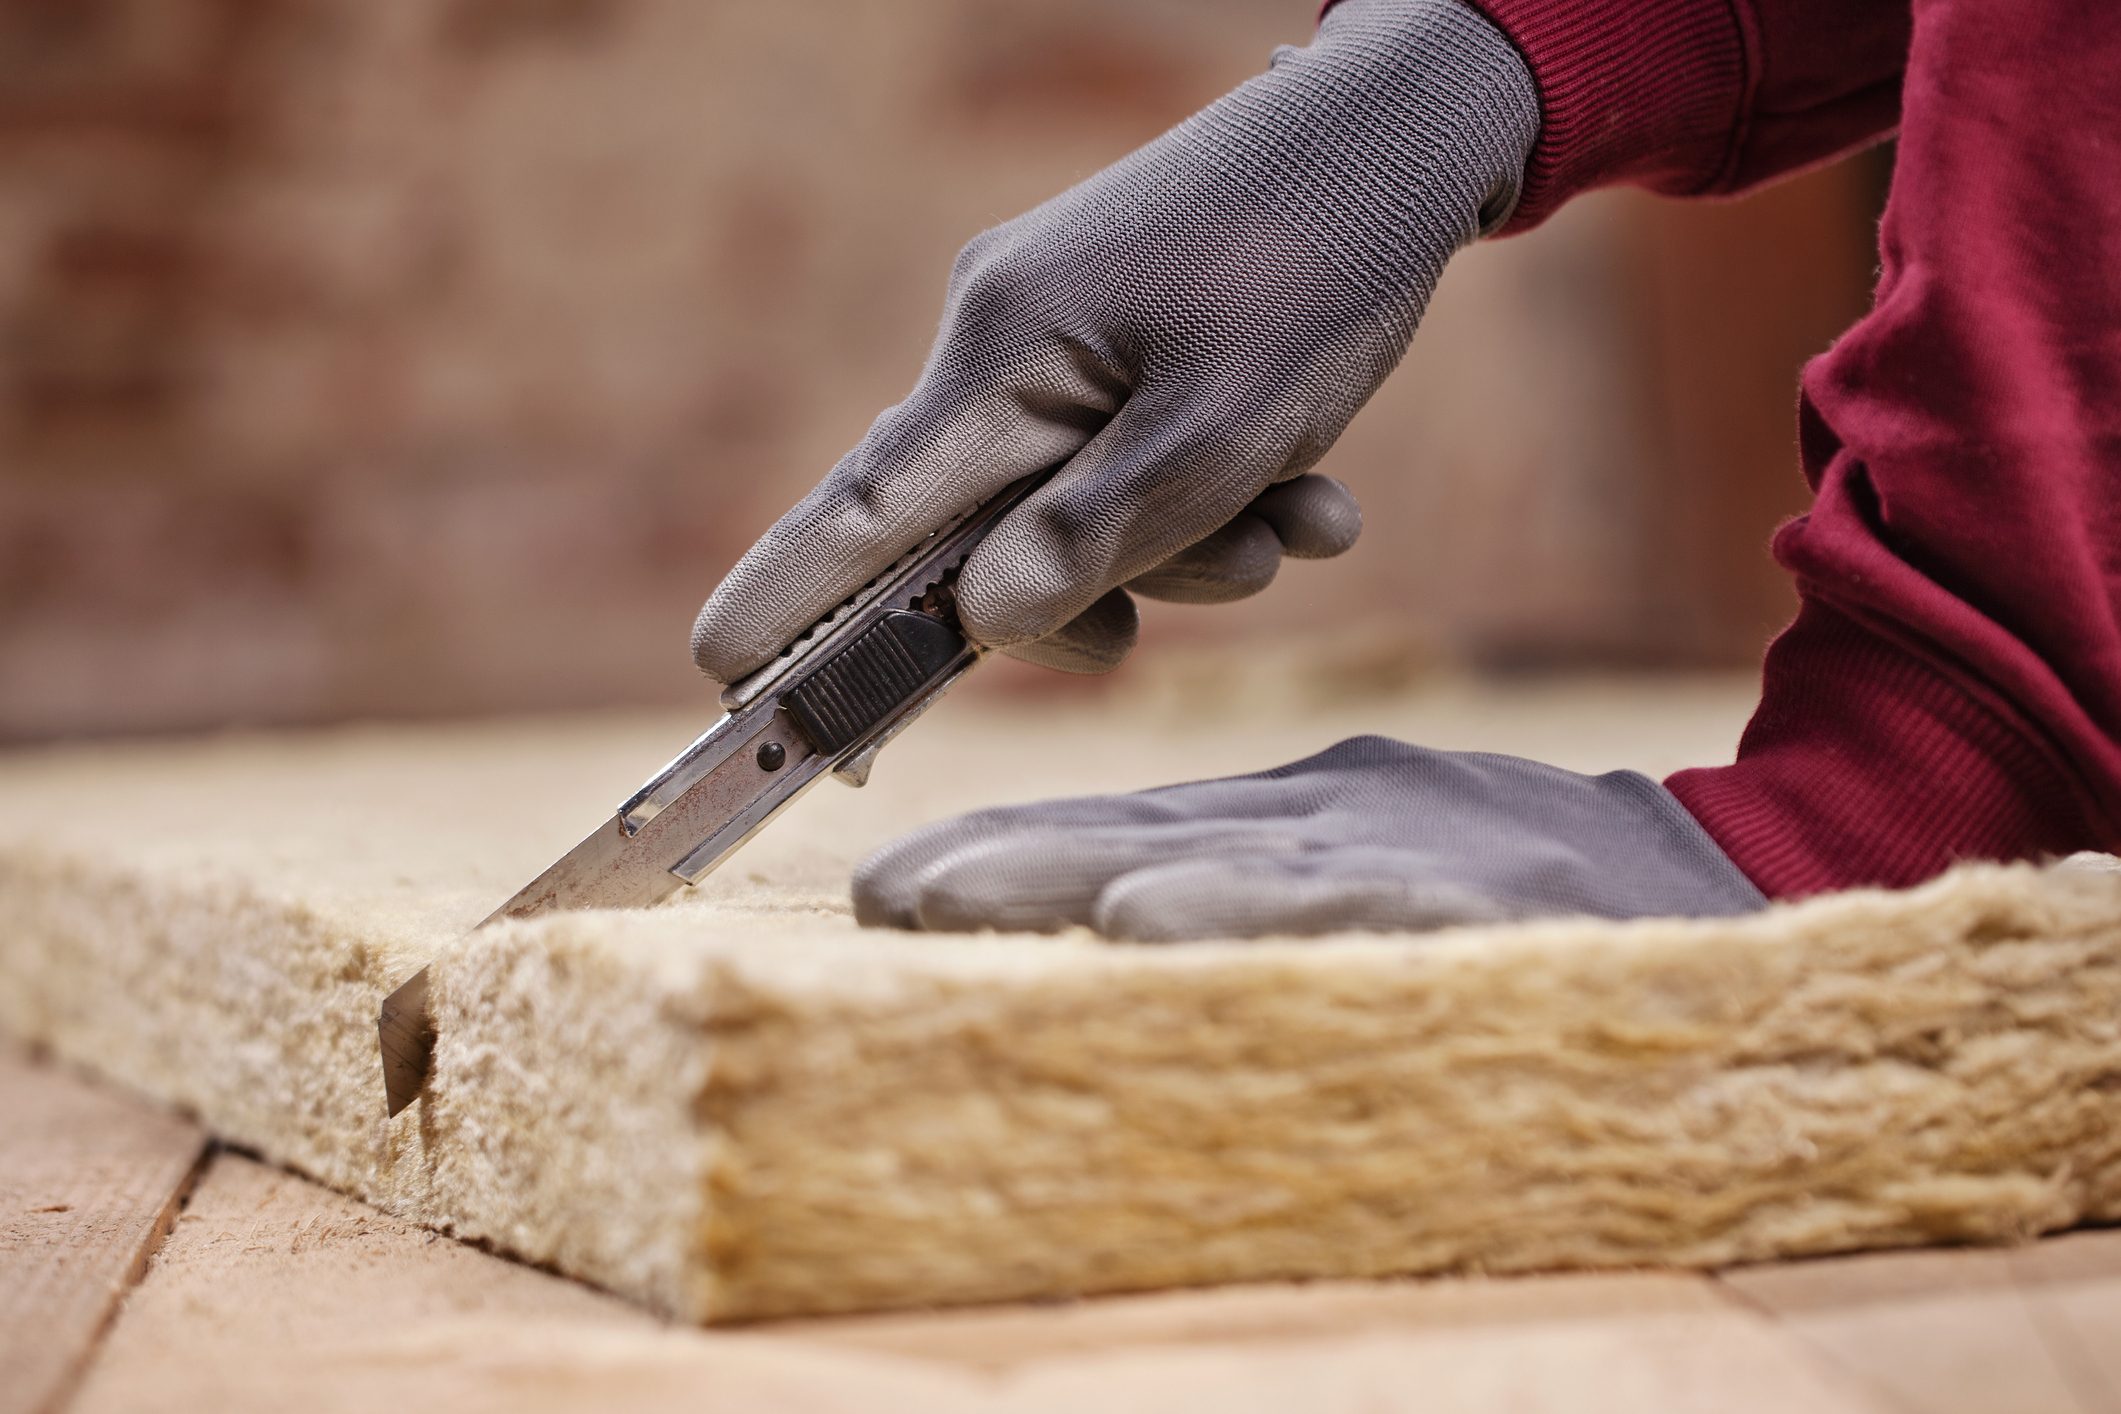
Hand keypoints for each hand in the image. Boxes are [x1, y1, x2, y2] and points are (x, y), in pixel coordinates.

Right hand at [691, 0, 1538, 681]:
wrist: (1396, 133)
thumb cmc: (1317, 266)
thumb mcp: (1219, 431)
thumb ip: (1093, 537)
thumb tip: (982, 625)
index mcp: (1002, 355)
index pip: (863, 511)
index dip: (790, 602)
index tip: (721, 675)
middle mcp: (1004, 343)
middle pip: (988, 535)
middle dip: (1102, 588)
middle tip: (1211, 586)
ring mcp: (1057, 338)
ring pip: (1078, 509)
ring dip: (1193, 545)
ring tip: (1306, 514)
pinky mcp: (1114, 339)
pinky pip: (1130, 459)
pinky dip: (1212, 494)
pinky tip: (1310, 489)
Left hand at [852, 737, 1766, 939]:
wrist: (1710, 878)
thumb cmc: (1519, 869)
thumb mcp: (1375, 842)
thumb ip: (1258, 867)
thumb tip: (1114, 893)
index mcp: (1304, 804)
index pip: (1129, 824)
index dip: (1009, 849)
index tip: (894, 880)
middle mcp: (1332, 814)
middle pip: (1142, 834)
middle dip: (1005, 864)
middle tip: (885, 890)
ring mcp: (1401, 849)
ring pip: (1213, 863)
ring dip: (1073, 880)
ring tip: (953, 899)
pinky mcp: (1474, 897)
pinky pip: (1341, 907)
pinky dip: (1239, 909)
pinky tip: (1146, 920)